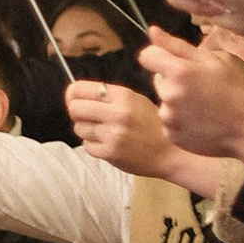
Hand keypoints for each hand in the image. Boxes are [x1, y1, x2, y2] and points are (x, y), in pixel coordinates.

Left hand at [65, 78, 202, 186]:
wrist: (171, 152)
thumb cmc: (152, 125)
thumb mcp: (136, 101)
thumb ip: (108, 96)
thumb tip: (74, 94)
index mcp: (123, 95)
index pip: (79, 89)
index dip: (72, 95)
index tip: (73, 99)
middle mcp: (117, 113)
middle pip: (74, 109)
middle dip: (77, 113)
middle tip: (87, 118)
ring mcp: (113, 134)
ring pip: (79, 128)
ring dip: (86, 131)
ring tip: (104, 132)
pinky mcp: (111, 153)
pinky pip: (87, 146)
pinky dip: (94, 146)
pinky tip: (109, 143)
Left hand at [143, 29, 243, 169]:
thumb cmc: (238, 89)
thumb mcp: (215, 59)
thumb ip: (178, 46)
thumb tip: (152, 30)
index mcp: (179, 72)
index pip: (147, 56)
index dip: (160, 56)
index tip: (175, 62)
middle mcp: (168, 95)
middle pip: (157, 79)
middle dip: (172, 79)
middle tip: (199, 86)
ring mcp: (169, 118)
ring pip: (163, 101)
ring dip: (175, 100)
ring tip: (202, 105)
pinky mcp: (171, 135)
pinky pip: (168, 121)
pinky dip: (179, 119)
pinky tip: (200, 120)